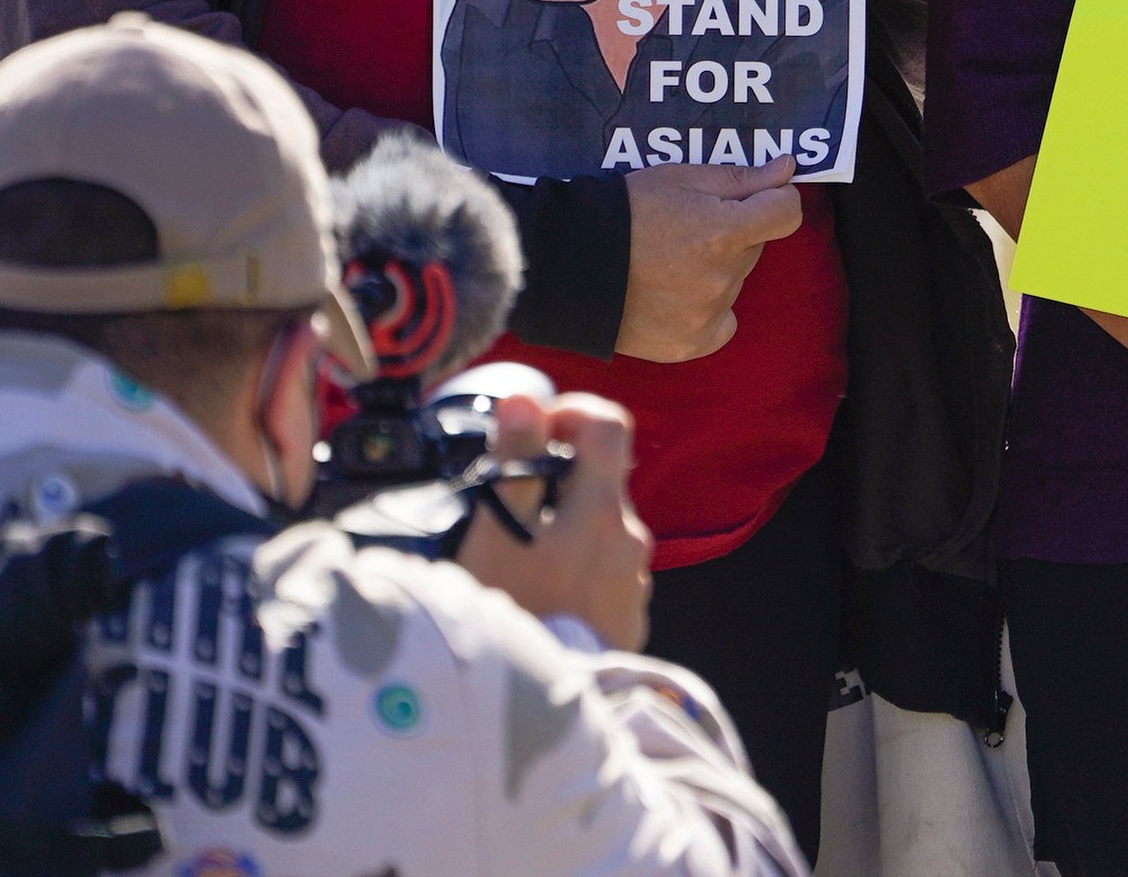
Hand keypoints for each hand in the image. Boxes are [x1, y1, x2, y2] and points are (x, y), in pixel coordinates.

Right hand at [453, 391, 653, 650]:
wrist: (533, 726)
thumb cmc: (509, 625)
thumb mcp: (495, 539)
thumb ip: (513, 465)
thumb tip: (525, 400)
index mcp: (603, 513)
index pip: (609, 425)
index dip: (569, 413)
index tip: (527, 434)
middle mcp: (630, 544)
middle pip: (598, 484)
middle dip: (552, 485)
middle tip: (500, 514)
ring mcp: (631, 588)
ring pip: (597, 535)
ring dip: (560, 536)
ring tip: (509, 569)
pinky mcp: (624, 626)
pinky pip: (600, 581)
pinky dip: (570, 577)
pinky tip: (532, 604)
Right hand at [616, 157, 801, 360]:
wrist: (564, 266)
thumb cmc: (621, 212)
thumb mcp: (680, 178)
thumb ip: (741, 178)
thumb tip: (788, 170)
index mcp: (724, 232)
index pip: (787, 213)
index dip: (774, 199)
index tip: (755, 197)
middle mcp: (722, 278)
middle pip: (754, 247)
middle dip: (733, 232)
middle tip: (686, 227)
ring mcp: (707, 315)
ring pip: (734, 281)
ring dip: (716, 269)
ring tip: (666, 260)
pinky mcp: (690, 344)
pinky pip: (721, 323)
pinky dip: (707, 310)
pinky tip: (674, 295)